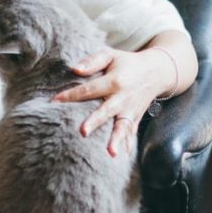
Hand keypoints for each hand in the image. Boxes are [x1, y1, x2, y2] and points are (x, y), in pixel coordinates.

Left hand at [52, 47, 170, 157]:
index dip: (72, 95)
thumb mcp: (111, 55)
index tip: (55, 101)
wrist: (156, 72)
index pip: (89, 89)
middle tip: (83, 132)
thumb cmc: (127, 63)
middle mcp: (123, 97)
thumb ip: (93, 61)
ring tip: (111, 153)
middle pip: (107, 111)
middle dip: (95, 121)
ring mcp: (130, 110)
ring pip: (122, 126)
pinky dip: (128, 144)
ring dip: (117, 139)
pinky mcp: (135, 118)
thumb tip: (75, 70)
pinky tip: (122, 157)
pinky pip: (131, 133)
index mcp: (114, 81)